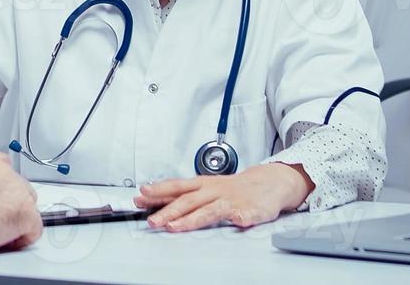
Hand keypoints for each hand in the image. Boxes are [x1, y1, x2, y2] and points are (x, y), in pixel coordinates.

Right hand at [0, 149, 41, 255]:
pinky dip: (22, 239)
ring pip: (28, 208)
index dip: (1, 195)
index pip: (7, 176)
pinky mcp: (24, 211)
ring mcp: (16, 190)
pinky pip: (34, 229)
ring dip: (16, 220)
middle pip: (21, 190)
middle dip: (11, 207)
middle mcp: (4, 170)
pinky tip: (4, 241)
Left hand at [134, 163, 311, 231]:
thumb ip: (182, 195)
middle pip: (188, 201)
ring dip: (191, 219)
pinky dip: (240, 218)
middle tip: (152, 221)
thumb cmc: (234, 188)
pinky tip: (237, 222)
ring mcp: (231, 201)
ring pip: (209, 210)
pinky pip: (244, 215)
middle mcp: (214, 191)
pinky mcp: (249, 210)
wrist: (269, 183)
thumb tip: (152, 199)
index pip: (177, 187)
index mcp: (203, 185)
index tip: (141, 196)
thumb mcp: (206, 187)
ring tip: (175, 227)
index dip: (158, 191)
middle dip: (168, 211)